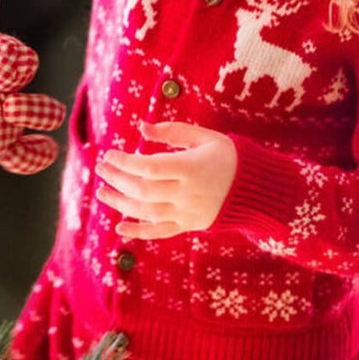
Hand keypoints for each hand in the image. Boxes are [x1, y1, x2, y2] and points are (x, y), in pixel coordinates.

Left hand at [94, 121, 236, 239]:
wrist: (258, 189)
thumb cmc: (228, 156)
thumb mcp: (204, 136)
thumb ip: (172, 131)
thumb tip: (142, 127)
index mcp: (190, 168)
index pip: (149, 168)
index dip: (125, 162)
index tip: (109, 154)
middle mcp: (187, 194)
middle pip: (143, 190)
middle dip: (117, 180)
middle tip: (100, 168)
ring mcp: (187, 213)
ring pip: (147, 212)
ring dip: (120, 203)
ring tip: (102, 192)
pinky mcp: (189, 226)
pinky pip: (161, 232)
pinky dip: (139, 232)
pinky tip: (120, 228)